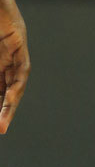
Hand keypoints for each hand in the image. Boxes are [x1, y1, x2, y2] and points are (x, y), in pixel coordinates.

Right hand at [0, 0, 28, 133]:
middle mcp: (6, 52)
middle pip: (7, 86)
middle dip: (4, 108)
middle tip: (0, 129)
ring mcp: (13, 45)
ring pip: (15, 81)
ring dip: (10, 102)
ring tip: (3, 121)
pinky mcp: (17, 37)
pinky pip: (20, 66)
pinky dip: (16, 83)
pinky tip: (11, 97)